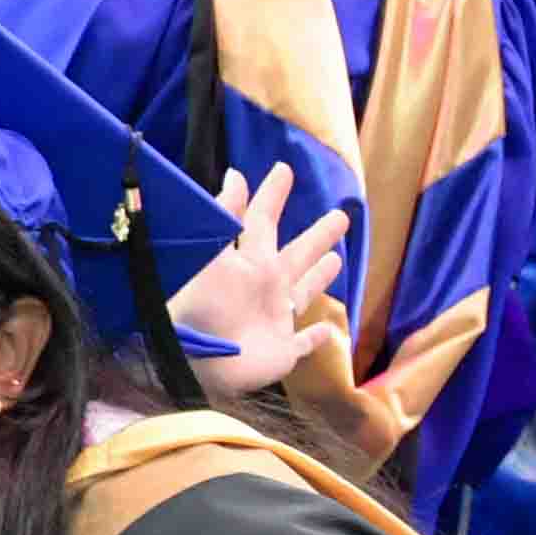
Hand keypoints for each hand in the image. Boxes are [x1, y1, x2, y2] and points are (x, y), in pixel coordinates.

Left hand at [169, 163, 355, 401]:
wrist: (195, 364)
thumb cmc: (201, 308)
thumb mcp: (212, 256)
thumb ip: (224, 217)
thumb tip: (235, 176)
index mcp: (250, 262)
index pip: (262, 220)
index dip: (272, 195)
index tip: (282, 170)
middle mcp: (266, 286)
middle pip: (298, 254)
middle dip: (318, 235)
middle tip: (341, 215)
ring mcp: (274, 319)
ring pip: (304, 293)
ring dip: (320, 278)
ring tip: (336, 259)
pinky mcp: (282, 352)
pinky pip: (304, 343)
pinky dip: (316, 339)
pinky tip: (329, 332)